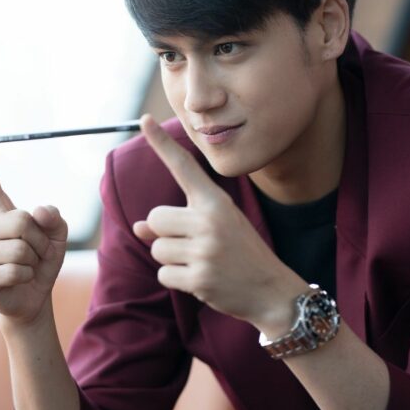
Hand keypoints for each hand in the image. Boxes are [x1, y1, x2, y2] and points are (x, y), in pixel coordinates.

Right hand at [0, 128, 67, 324]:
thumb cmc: (42, 260)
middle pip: (21, 221)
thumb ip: (53, 216)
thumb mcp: (58, 234)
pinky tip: (18, 281)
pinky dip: (27, 276)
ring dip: (35, 260)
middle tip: (35, 253)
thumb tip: (37, 212)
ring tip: (27, 267)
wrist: (32, 297)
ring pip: (21, 248)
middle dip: (40, 240)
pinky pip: (16, 269)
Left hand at [132, 115, 306, 332]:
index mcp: (215, 202)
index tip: (143, 119)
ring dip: (171, 259)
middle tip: (195, 246)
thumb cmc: (239, 253)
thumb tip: (138, 228)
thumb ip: (176, 224)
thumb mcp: (215, 229)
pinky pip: (164, 274)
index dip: (161, 144)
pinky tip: (202, 280)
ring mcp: (205, 250)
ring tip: (202, 263)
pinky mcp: (200, 278)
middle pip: (155, 218)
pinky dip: (177, 280)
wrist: (272, 290)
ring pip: (156, 248)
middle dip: (164, 234)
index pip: (183, 167)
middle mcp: (210, 220)